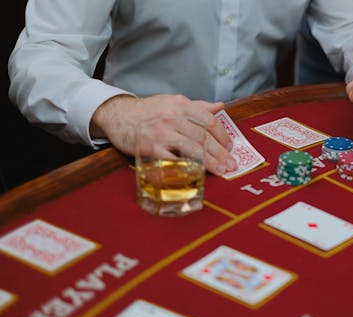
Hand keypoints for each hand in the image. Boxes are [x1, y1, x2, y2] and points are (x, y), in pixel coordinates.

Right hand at [90, 94, 236, 175]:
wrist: (118, 114)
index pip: (208, 120)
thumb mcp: (173, 102)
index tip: (230, 147)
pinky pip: (172, 160)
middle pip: (203, 137)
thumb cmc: (148, 110)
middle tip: (231, 164)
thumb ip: (197, 106)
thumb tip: (219, 107)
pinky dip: (186, 167)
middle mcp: (172, 117)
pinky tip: (197, 174)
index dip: (222, 135)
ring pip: (192, 149)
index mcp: (181, 105)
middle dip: (220, 153)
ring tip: (221, 171)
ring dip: (209, 162)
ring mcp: (161, 133)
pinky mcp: (150, 147)